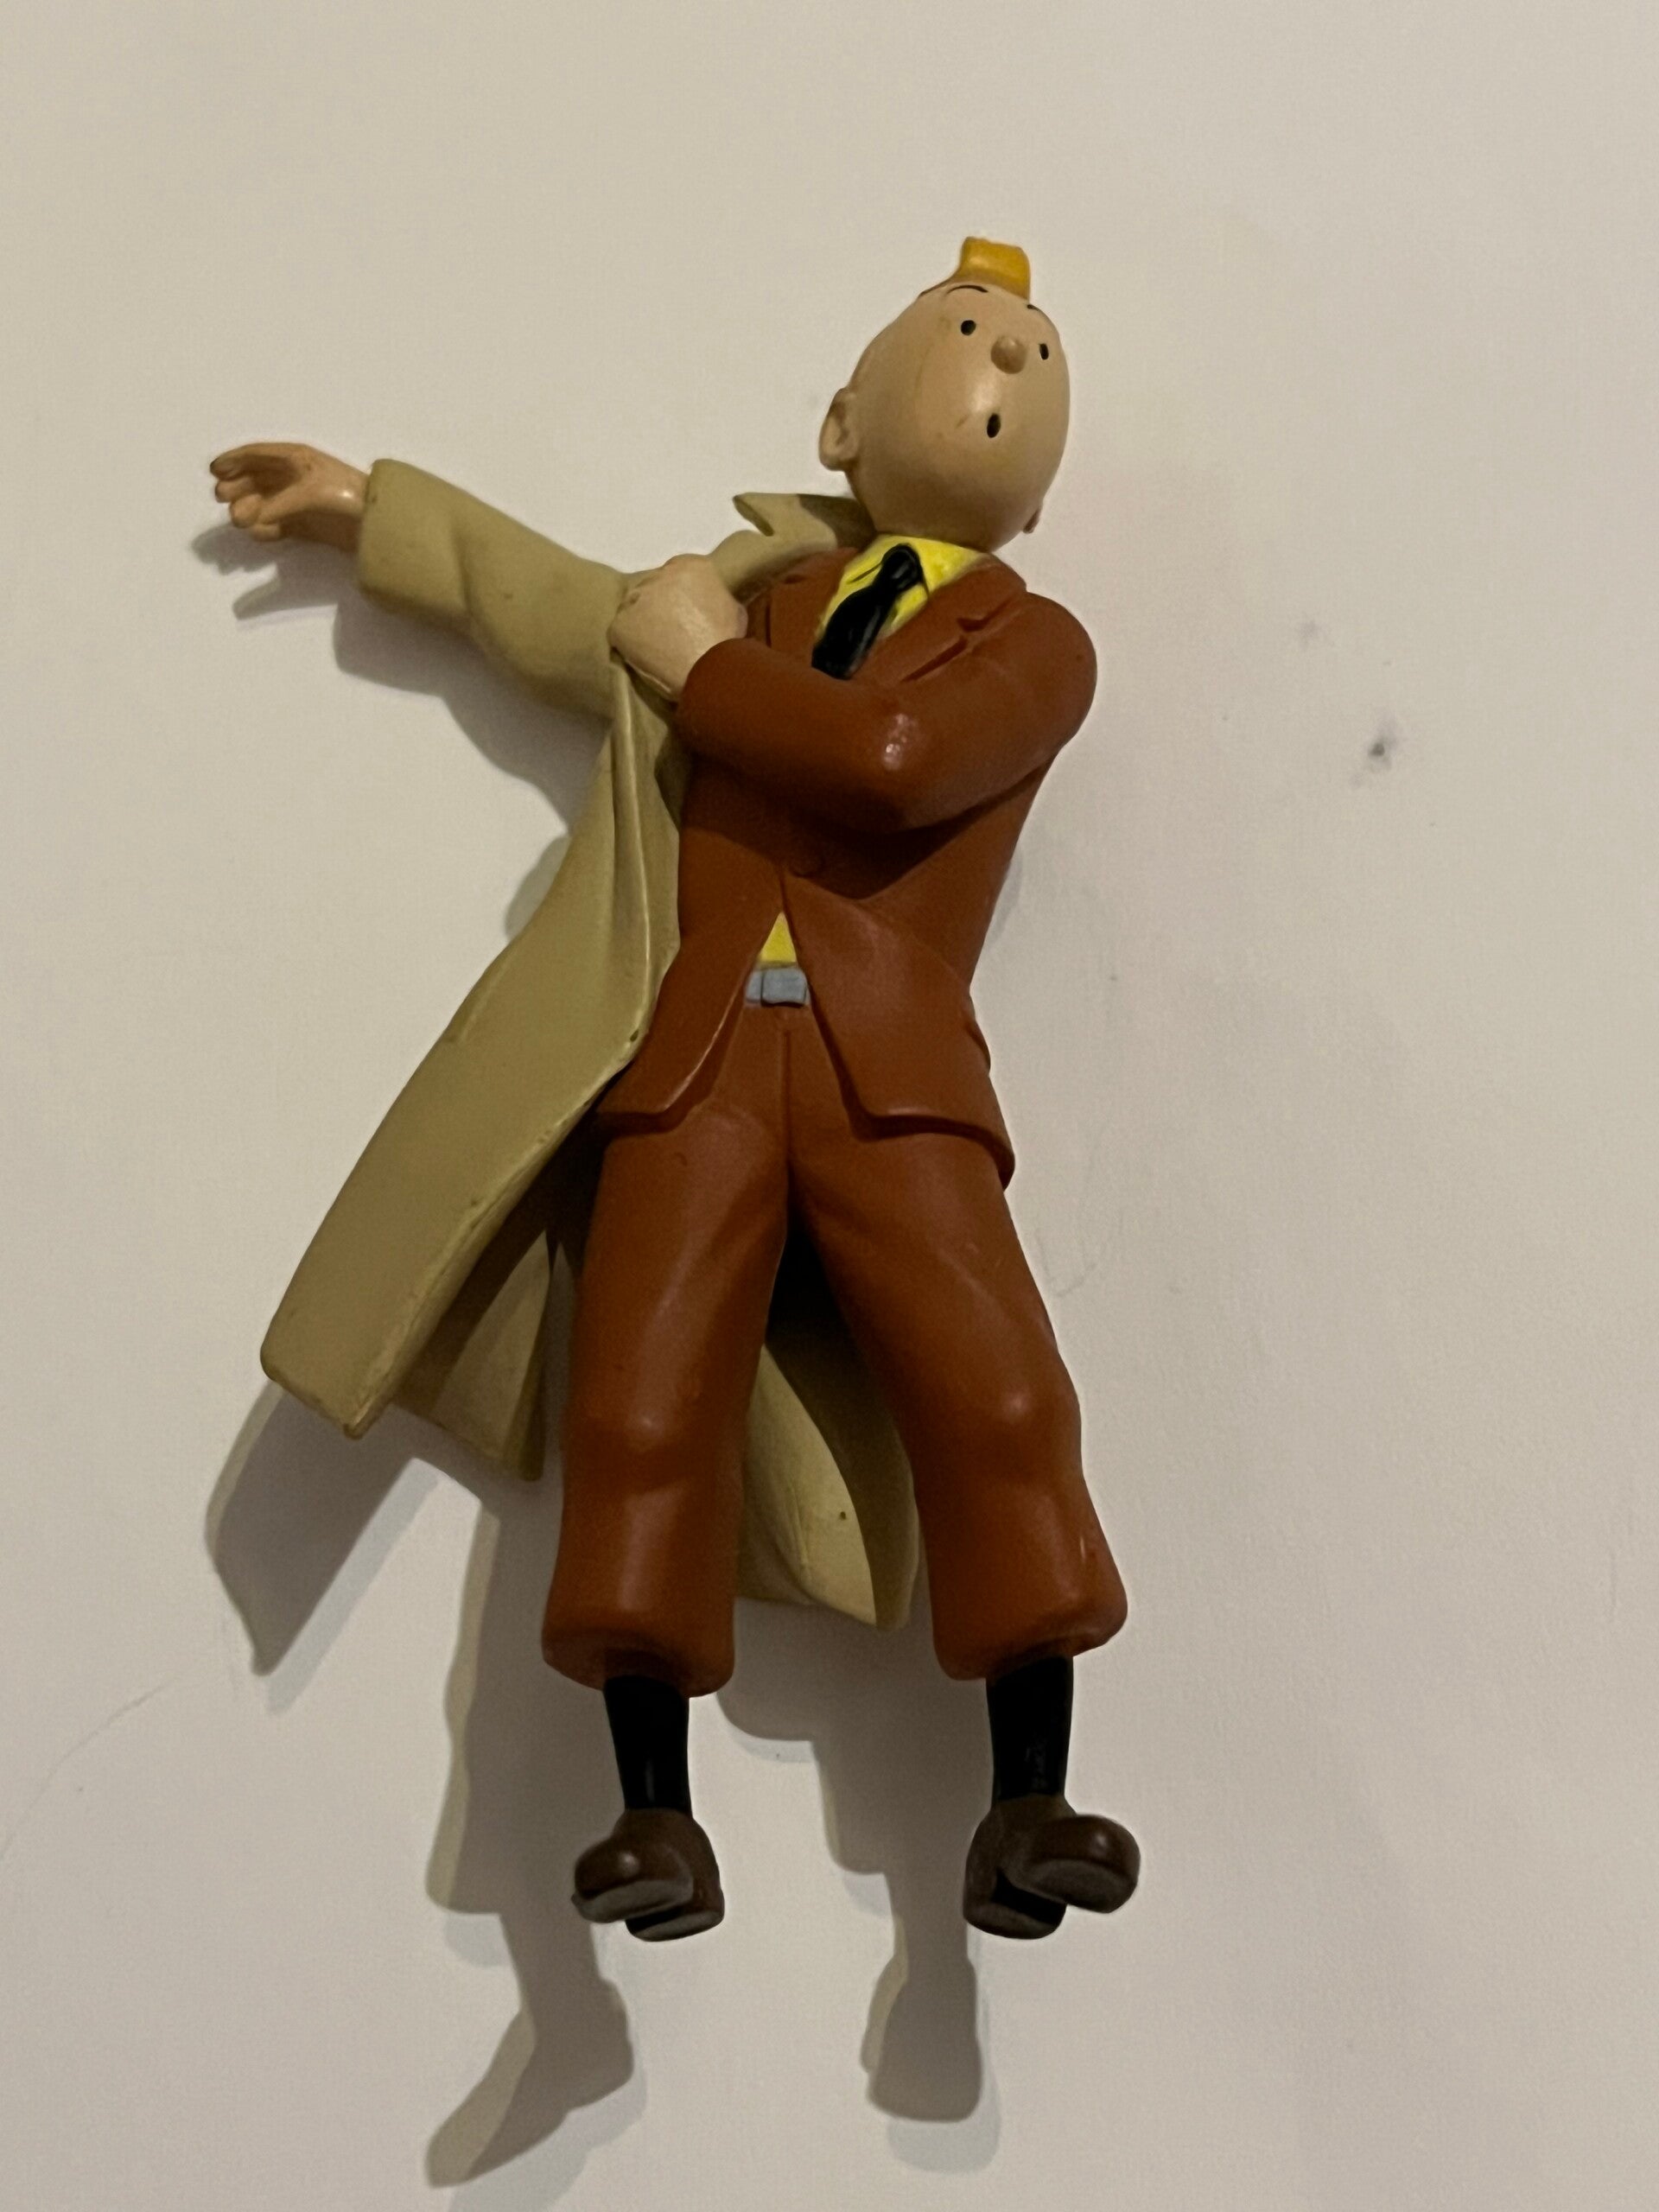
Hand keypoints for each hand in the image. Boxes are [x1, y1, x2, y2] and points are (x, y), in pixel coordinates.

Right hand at [209, 443, 368, 552]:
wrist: (375, 523)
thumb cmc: (344, 495)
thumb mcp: (308, 493)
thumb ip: (277, 505)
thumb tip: (251, 520)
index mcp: (296, 458)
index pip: (258, 455)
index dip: (234, 460)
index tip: (214, 470)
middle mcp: (294, 477)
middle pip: (256, 479)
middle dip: (237, 487)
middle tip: (221, 497)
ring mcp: (298, 502)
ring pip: (263, 503)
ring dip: (248, 509)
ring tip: (237, 519)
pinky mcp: (305, 526)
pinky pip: (277, 526)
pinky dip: (266, 529)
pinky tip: (259, 533)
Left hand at [608, 554, 746, 699]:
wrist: (712, 670)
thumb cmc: (728, 643)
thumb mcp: (734, 609)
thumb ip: (714, 597)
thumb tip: (708, 602)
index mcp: (689, 567)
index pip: (674, 575)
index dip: (677, 597)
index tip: (681, 614)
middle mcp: (659, 575)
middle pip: (651, 589)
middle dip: (657, 608)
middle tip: (669, 633)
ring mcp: (636, 600)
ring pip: (633, 609)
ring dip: (642, 625)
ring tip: (658, 649)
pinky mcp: (620, 625)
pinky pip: (620, 633)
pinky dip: (629, 646)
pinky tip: (647, 659)